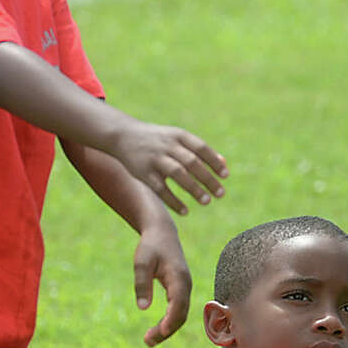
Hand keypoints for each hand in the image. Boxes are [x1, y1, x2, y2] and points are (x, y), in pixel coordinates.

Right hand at [108, 120, 227, 214]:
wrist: (122, 135)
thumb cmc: (157, 139)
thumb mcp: (177, 138)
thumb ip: (199, 150)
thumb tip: (224, 164)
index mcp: (178, 135)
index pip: (201, 148)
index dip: (214, 162)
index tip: (225, 176)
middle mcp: (167, 145)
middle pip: (191, 162)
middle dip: (207, 179)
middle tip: (221, 194)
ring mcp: (154, 158)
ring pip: (177, 174)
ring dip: (193, 189)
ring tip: (207, 202)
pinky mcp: (143, 172)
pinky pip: (160, 188)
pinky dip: (173, 201)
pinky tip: (185, 211)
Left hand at [132, 223, 190, 346]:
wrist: (162, 232)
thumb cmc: (150, 246)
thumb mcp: (141, 262)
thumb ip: (142, 284)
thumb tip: (142, 308)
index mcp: (178, 278)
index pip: (178, 303)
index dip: (171, 319)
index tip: (161, 332)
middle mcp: (186, 285)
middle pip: (181, 314)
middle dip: (166, 330)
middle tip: (147, 342)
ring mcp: (185, 288)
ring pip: (181, 315)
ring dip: (167, 329)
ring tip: (149, 340)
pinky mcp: (180, 289)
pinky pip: (178, 310)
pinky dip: (169, 321)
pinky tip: (158, 329)